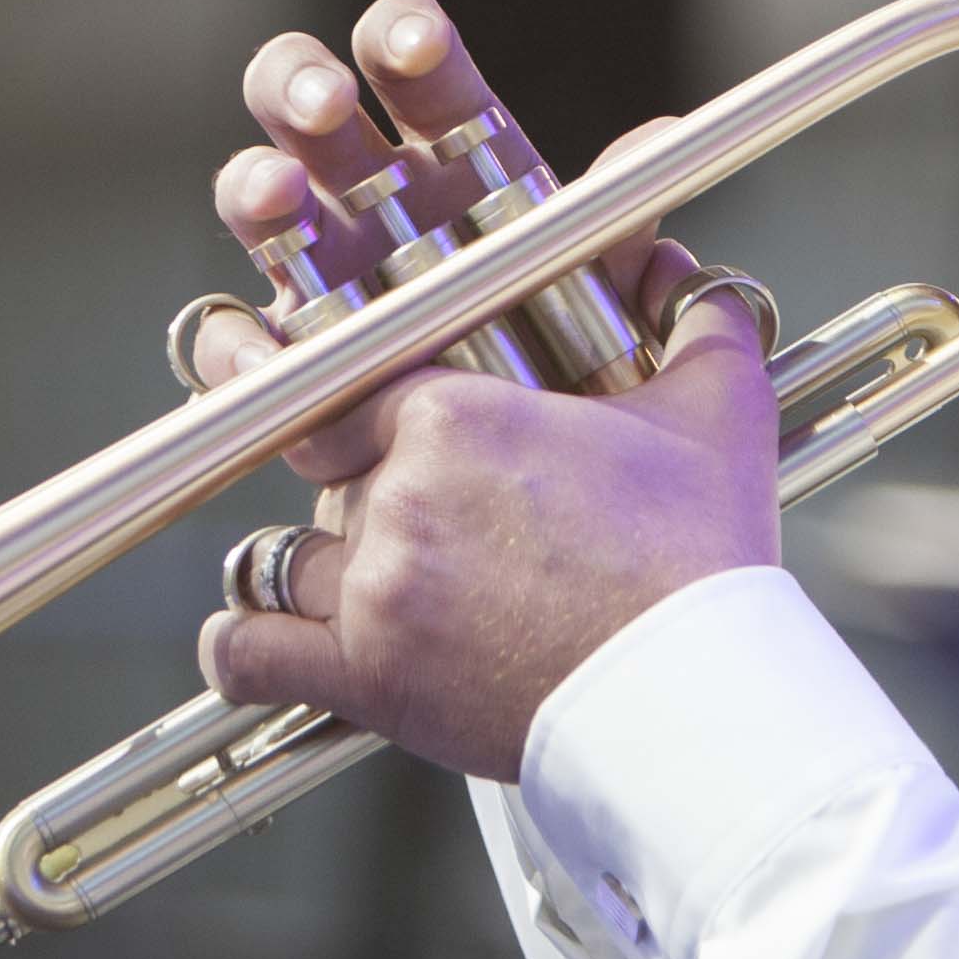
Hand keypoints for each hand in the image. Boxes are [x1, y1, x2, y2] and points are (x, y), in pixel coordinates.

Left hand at [180, 0, 781, 783]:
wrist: (692, 697)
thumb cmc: (702, 561)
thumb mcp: (715, 414)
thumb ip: (695, 317)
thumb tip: (680, 261)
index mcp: (457, 416)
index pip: (351, 376)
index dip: (358, 400)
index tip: (357, 411)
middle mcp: (398, 493)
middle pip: (317, 462)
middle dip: (343, 480)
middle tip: (380, 500)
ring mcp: (374, 588)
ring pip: (285, 555)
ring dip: (311, 567)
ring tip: (355, 580)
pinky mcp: (365, 677)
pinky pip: (250, 650)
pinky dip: (243, 646)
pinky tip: (256, 642)